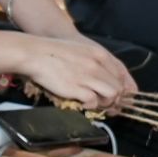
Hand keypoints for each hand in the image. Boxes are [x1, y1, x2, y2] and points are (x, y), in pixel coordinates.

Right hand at [19, 34, 136, 110]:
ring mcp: (88, 77)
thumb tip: (103, 77)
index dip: (121, 88)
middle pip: (119, 87)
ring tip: (94, 103)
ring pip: (111, 95)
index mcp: (100, 55)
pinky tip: (82, 103)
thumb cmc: (54, 52)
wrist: (35, 53)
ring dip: (105, 103)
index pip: (121, 75)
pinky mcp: (77, 88)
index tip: (115, 96)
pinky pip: (94, 102)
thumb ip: (94, 61)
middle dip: (114, 98)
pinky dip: (90, 105)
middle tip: (103, 102)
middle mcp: (97, 65)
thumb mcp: (80, 50)